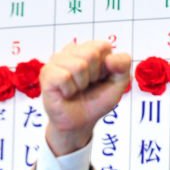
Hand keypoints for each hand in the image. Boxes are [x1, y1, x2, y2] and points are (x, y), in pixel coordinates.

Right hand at [41, 40, 130, 155]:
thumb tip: (110, 59)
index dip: (106, 67)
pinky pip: (64, 77)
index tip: (100, 78)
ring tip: (76, 89)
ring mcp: (56, 61)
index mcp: (88, 48)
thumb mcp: (118, 83)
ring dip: (81, 84)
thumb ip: (123, 65)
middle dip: (94, 75)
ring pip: (78, 65)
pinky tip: (66, 93)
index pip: (103, 46)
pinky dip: (69, 90)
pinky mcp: (46, 74)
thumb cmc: (96, 101)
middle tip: (87, 85)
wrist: (80, 123)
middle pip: (91, 53)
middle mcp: (71, 51)